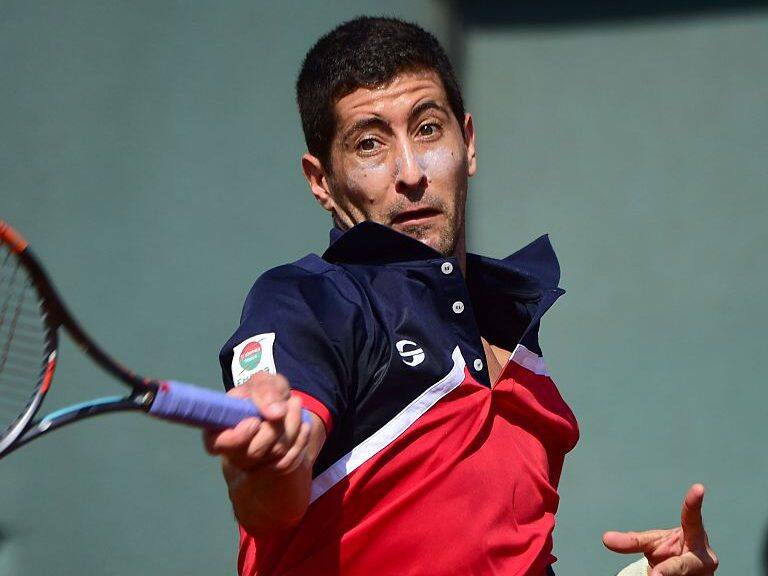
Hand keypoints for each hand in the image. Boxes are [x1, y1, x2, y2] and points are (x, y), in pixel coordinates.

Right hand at [203, 372, 310, 474]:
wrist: (283, 404)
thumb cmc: (264, 393)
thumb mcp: (263, 381)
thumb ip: (264, 391)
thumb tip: (276, 413)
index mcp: (220, 427)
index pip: (217, 443)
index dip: (236, 437)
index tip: (255, 422)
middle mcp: (234, 451)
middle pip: (254, 452)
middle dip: (274, 427)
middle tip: (285, 405)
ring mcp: (255, 464)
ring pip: (276, 455)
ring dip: (292, 427)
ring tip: (294, 405)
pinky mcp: (274, 468)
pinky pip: (292, 460)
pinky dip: (301, 439)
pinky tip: (303, 425)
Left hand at [602, 484, 718, 575]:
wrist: (686, 575)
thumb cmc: (670, 553)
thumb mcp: (651, 544)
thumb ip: (632, 541)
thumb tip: (605, 538)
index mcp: (694, 535)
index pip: (692, 518)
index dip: (694, 503)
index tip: (698, 486)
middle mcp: (704, 556)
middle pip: (683, 564)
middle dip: (669, 570)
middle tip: (656, 575)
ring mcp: (705, 574)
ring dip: (663, 575)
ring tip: (654, 574)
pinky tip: (658, 575)